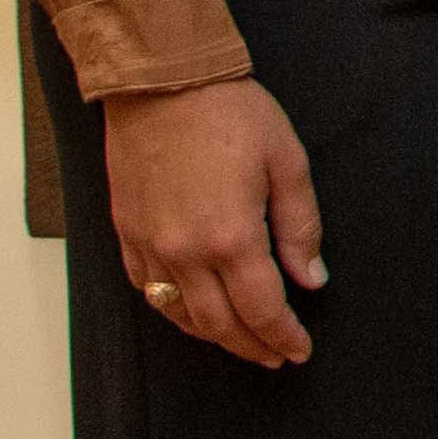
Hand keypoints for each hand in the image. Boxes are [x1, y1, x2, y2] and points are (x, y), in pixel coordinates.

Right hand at [102, 77, 323, 367]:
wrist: (161, 82)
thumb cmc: (229, 113)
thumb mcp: (287, 163)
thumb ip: (301, 228)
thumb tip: (311, 279)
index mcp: (231, 238)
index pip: (262, 310)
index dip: (284, 336)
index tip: (299, 350)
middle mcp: (184, 253)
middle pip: (220, 324)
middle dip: (251, 346)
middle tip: (275, 356)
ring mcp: (150, 246)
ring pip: (179, 315)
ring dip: (213, 336)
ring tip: (240, 341)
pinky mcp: (126, 233)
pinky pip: (146, 289)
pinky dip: (172, 310)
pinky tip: (191, 311)